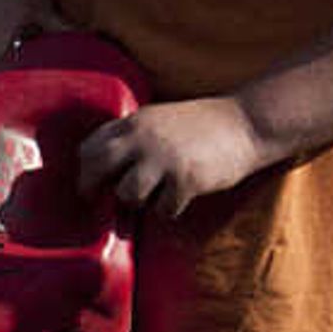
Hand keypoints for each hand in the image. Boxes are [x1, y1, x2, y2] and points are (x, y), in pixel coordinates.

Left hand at [77, 97, 270, 218]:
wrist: (247, 122)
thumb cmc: (202, 126)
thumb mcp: (159, 121)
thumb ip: (133, 138)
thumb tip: (104, 171)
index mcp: (135, 121)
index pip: (90, 147)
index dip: (85, 169)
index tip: (89, 183)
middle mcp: (143, 137)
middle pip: (97, 168)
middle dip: (93, 189)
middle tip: (100, 201)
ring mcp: (163, 159)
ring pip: (127, 194)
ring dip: (137, 202)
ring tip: (154, 196)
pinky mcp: (185, 179)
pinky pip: (162, 209)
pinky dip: (169, 210)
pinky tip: (181, 199)